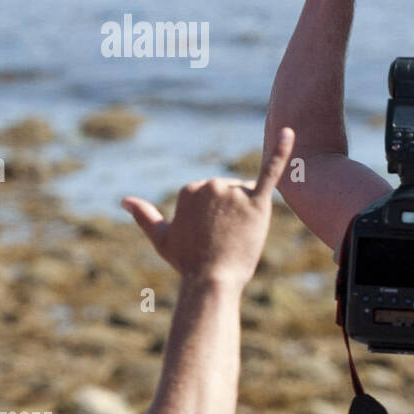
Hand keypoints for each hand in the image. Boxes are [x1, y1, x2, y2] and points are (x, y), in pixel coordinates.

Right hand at [121, 128, 293, 284]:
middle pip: (233, 194)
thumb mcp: (162, 239)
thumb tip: (124, 200)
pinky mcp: (257, 201)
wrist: (212, 280)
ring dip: (247, 213)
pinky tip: (289, 133)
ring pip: (249, 195)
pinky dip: (281, 152)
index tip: (210, 237)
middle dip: (233, 215)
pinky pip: (271, 172)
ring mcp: (233, 192)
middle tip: (225, 239)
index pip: (215, 197)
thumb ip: (145, 216)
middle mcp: (211, 184)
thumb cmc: (188, 262)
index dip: (217, 219)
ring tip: (237, 236)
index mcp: (190, 188)